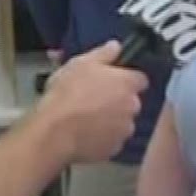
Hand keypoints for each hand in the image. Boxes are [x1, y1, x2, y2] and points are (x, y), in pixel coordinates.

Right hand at [38, 40, 146, 164]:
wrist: (55, 131)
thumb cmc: (67, 95)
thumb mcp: (80, 63)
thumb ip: (103, 53)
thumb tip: (116, 46)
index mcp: (127, 83)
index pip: (140, 78)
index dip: (126, 78)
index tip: (113, 80)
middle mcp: (132, 107)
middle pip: (131, 101)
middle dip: (117, 100)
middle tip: (95, 98)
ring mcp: (124, 130)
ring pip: (122, 122)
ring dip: (110, 120)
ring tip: (86, 117)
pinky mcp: (113, 149)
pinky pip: (111, 141)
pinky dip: (102, 138)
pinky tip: (85, 133)